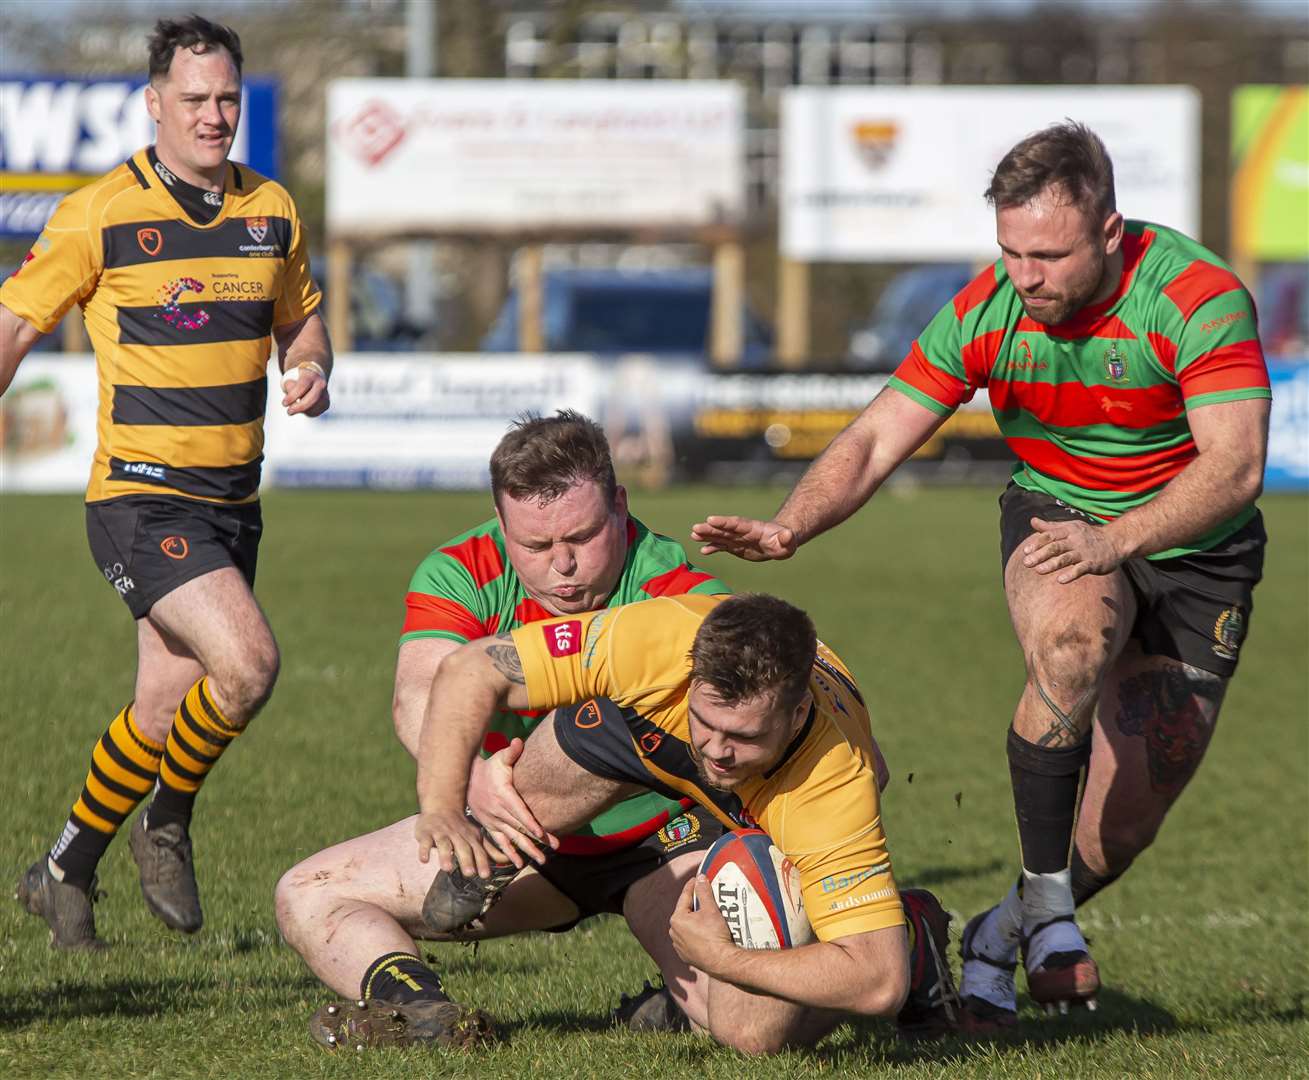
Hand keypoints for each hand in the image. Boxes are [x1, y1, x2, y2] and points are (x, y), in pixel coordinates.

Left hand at [281, 365, 329, 416]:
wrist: (312, 381)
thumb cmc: (297, 381)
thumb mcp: (291, 380)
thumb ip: (289, 386)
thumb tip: (291, 393)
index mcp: (311, 375)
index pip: (302, 386)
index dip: (292, 396)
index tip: (284, 404)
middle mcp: (321, 384)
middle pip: (313, 398)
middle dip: (300, 407)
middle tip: (289, 411)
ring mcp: (325, 394)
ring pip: (315, 407)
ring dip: (303, 410)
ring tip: (294, 408)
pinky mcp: (326, 403)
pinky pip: (316, 412)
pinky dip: (307, 412)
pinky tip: (303, 409)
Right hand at [414, 806, 492, 878]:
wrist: (441, 805)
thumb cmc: (461, 826)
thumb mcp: (476, 835)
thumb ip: (489, 849)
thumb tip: (509, 860)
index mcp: (470, 837)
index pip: (478, 851)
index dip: (482, 862)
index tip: (485, 875)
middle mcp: (457, 835)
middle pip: (462, 848)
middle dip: (466, 860)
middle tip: (469, 874)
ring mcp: (441, 833)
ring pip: (444, 845)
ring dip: (445, 856)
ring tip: (447, 868)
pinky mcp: (426, 833)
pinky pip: (424, 842)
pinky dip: (424, 850)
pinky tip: (424, 860)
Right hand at [467, 739, 557, 867]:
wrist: (467, 781)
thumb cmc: (488, 769)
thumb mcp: (498, 758)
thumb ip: (510, 752)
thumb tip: (518, 741)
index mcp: (504, 796)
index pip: (519, 812)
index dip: (530, 823)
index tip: (542, 834)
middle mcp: (498, 812)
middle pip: (519, 829)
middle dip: (535, 841)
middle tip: (550, 851)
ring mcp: (494, 821)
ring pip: (512, 839)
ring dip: (526, 851)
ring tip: (539, 861)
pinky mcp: (490, 827)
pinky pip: (500, 843)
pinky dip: (509, 854)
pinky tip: (518, 864)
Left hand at [669, 875, 735, 975]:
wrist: (721, 961)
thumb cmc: (715, 935)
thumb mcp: (711, 909)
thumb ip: (703, 892)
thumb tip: (700, 879)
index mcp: (677, 919)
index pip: (685, 897)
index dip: (692, 886)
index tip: (697, 879)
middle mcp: (674, 932)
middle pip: (685, 912)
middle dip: (694, 904)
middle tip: (704, 897)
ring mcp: (679, 945)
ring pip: (686, 927)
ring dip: (694, 920)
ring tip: (706, 916)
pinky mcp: (686, 955)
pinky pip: (689, 939)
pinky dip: (695, 934)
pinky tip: (705, 933)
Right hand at [690, 515, 796, 561]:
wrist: (779, 543)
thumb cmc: (785, 542)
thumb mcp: (788, 542)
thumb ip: (786, 539)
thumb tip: (787, 535)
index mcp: (753, 528)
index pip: (736, 524)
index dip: (724, 522)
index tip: (710, 520)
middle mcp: (742, 532)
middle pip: (724, 529)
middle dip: (710, 529)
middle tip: (695, 528)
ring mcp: (737, 538)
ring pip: (720, 536)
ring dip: (707, 536)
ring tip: (693, 535)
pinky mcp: (735, 546)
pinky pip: (722, 546)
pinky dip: (713, 548)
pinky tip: (703, 550)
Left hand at [1022, 516, 1124, 582]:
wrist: (1116, 541)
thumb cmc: (1088, 535)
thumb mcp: (1070, 527)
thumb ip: (1050, 527)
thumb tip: (1032, 521)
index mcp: (1068, 530)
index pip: (1050, 536)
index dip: (1037, 543)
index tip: (1025, 551)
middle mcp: (1075, 540)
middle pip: (1055, 547)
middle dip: (1040, 555)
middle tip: (1026, 563)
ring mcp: (1085, 552)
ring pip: (1066, 558)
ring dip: (1051, 564)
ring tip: (1038, 571)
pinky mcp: (1093, 563)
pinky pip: (1081, 569)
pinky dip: (1071, 574)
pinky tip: (1060, 580)